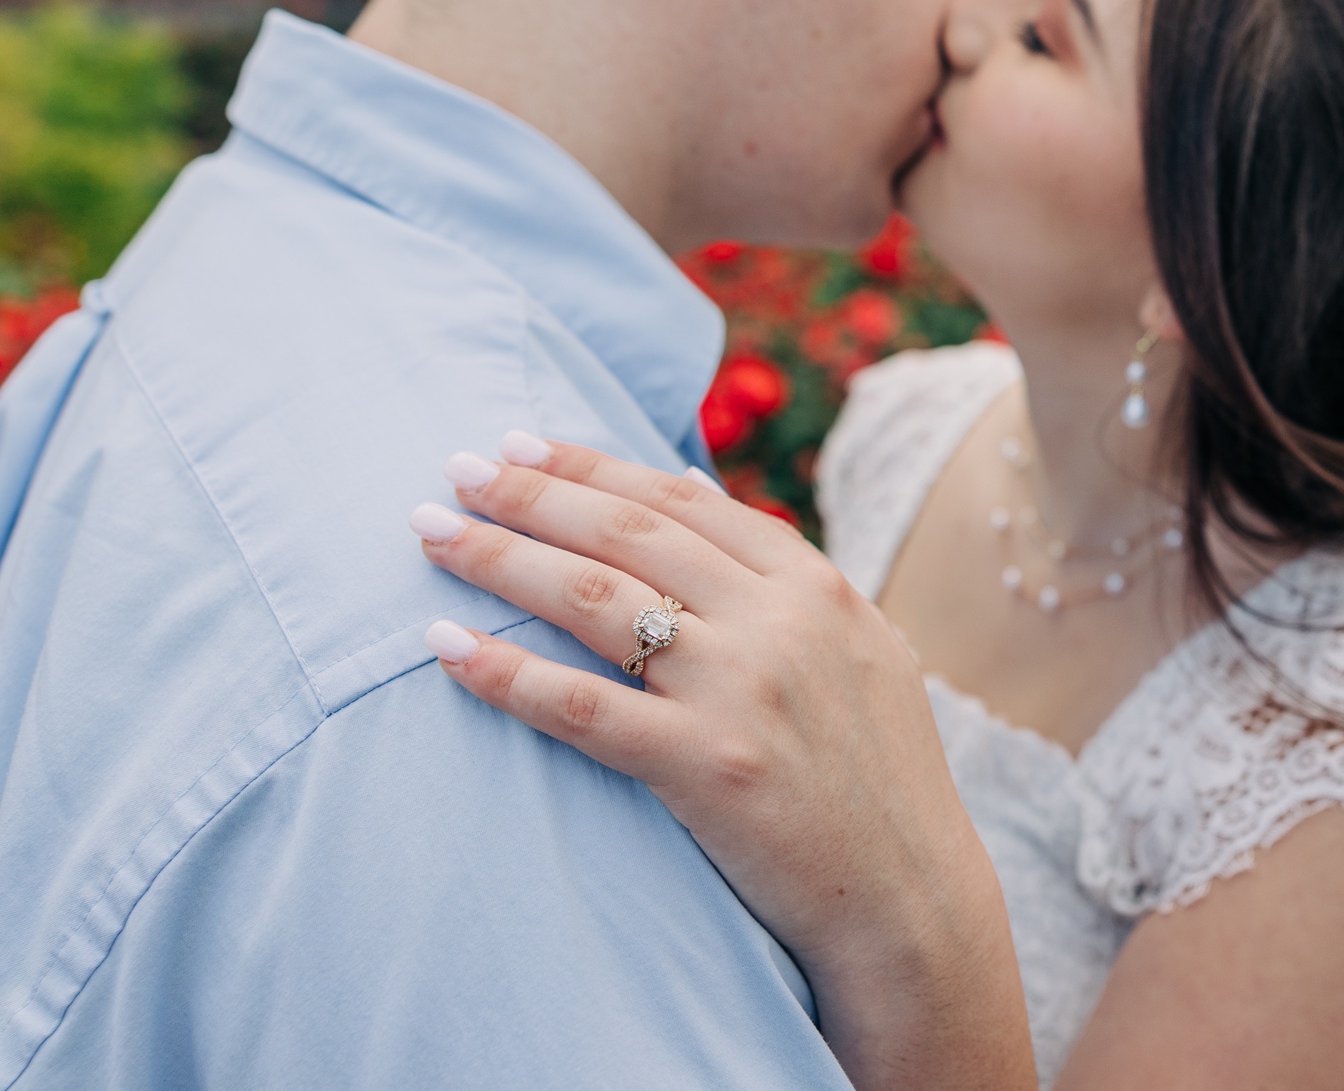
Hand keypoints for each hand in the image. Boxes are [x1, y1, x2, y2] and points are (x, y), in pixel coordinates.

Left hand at [412, 436, 1033, 1090]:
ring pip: (595, 597)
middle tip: (454, 469)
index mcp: (817, 586)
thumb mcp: (858, 653)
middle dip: (531, 491)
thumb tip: (687, 487)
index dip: (593, 464)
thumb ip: (779, 578)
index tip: (521, 443)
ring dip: (501, 557)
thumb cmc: (878, 782)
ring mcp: (743, 690)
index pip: (683, 500)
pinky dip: (505, 669)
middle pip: (628, 531)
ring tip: (431, 535)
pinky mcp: (707, 766)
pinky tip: (446, 646)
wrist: (913, 900)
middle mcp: (781, 621)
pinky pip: (580, 705)